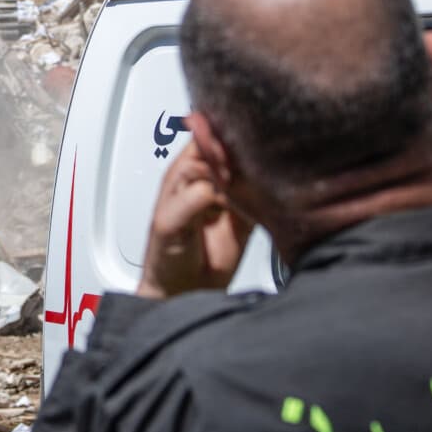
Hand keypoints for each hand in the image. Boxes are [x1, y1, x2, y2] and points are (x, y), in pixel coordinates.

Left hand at [137, 135, 252, 298]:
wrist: (181, 291)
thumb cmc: (164, 254)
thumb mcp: (170, 222)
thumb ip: (192, 197)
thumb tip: (214, 185)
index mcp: (185, 172)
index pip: (205, 140)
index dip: (218, 141)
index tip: (228, 154)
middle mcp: (210, 179)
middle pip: (233, 152)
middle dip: (244, 155)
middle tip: (246, 170)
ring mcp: (230, 197)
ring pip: (250, 173)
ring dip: (258, 175)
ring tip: (259, 184)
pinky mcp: (248, 216)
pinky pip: (263, 200)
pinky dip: (268, 198)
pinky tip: (268, 201)